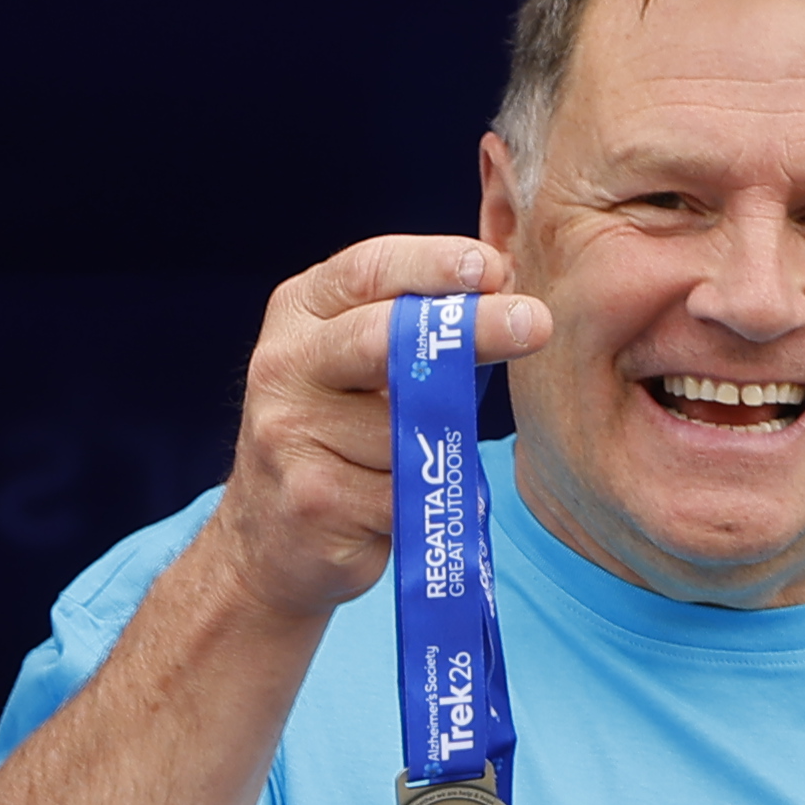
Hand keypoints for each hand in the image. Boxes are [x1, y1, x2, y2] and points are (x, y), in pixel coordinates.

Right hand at [209, 234, 542, 627]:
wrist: (269, 541)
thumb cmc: (341, 437)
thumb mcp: (361, 364)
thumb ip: (415, 324)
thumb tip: (508, 286)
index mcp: (299, 314)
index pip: (367, 270)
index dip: (434, 263)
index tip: (494, 268)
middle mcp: (284, 365)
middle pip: (382, 337)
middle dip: (467, 328)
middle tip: (535, 323)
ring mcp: (289, 433)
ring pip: (409, 427)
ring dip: (445, 443)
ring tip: (429, 460)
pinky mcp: (312, 498)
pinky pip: (409, 489)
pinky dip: (434, 495)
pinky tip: (419, 501)